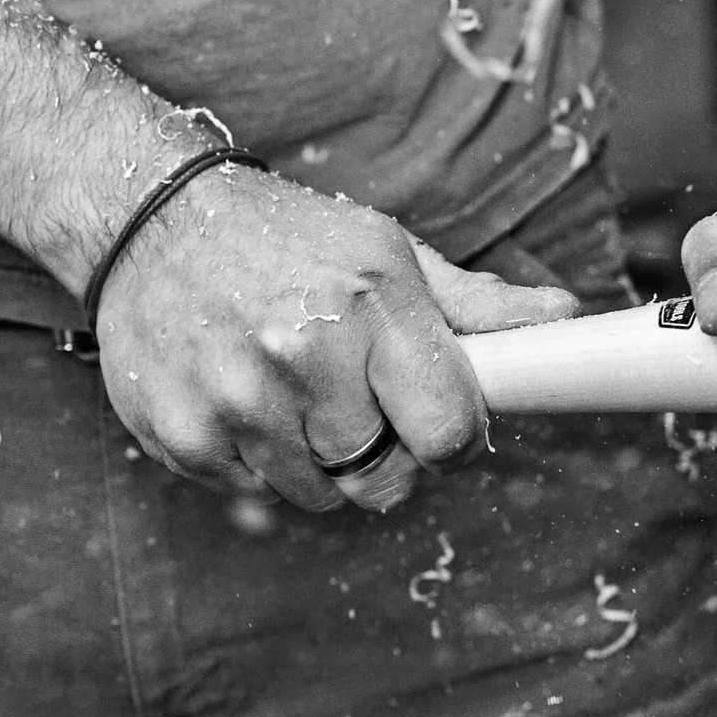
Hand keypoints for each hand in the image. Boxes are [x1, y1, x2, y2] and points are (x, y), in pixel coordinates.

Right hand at [91, 167, 577, 512]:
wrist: (152, 220)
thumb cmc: (290, 239)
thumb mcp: (389, 252)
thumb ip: (475, 305)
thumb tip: (564, 318)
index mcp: (372, 306)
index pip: (449, 431)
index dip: (455, 438)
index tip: (442, 424)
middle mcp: (303, 354)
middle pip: (384, 478)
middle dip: (385, 453)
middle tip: (360, 402)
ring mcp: (236, 399)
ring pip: (320, 495)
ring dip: (321, 462)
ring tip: (298, 392)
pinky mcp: (181, 434)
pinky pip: (254, 492)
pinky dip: (259, 462)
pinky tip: (246, 399)